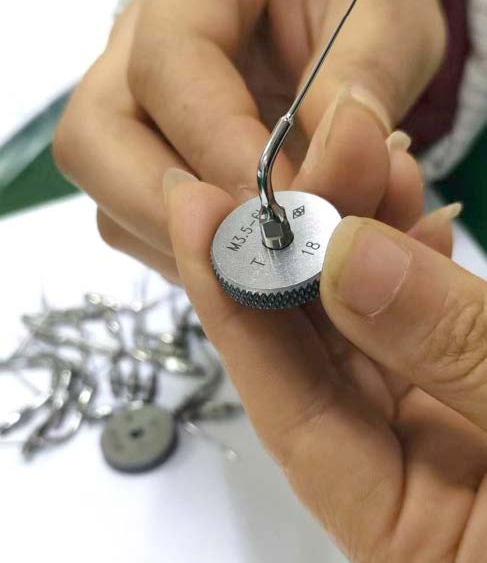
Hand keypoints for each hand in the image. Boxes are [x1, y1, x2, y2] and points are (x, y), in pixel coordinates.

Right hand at [54, 0, 444, 281]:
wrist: (353, 16)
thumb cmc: (367, 2)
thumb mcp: (393, 24)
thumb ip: (360, 96)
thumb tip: (323, 186)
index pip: (170, 64)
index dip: (223, 149)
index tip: (295, 210)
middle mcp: (134, 28)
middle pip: (96, 137)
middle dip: (174, 213)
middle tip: (261, 252)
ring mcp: (126, 94)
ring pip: (107, 190)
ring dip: (188, 244)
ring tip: (276, 254)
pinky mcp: (138, 150)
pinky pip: (134, 219)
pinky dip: (196, 252)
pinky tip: (258, 252)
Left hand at [164, 174, 483, 561]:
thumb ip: (455, 350)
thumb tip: (346, 255)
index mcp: (398, 531)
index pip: (285, 407)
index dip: (235, 303)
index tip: (194, 208)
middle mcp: (401, 476)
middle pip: (319, 351)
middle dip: (300, 240)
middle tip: (288, 153)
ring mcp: (433, 422)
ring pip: (367, 318)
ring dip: (359, 228)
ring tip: (357, 150)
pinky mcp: (462, 380)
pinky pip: (422, 312)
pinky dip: (412, 252)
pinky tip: (404, 195)